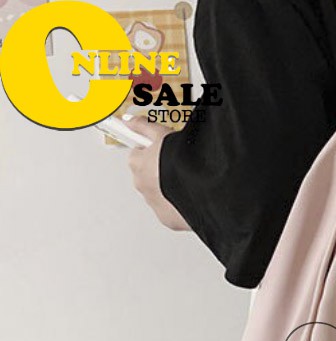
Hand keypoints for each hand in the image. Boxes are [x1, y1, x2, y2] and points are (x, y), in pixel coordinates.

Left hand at [126, 117, 191, 231]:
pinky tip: (190, 197)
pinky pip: (170, 211)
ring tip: (186, 181)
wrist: (199, 187)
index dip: (153, 153)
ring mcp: (153, 203)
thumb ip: (143, 126)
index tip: (160, 151)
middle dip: (160, 172)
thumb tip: (129, 120)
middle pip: (147, 177)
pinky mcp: (167, 218)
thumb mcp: (163, 134)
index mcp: (137, 164)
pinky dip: (177, 206)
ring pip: (159, 195)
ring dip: (168, 189)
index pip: (138, 156)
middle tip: (177, 166)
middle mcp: (141, 185)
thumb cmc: (180, 161)